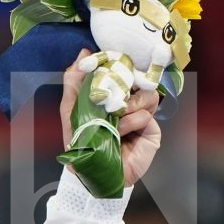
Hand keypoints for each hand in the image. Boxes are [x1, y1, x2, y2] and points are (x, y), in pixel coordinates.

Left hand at [60, 50, 162, 186]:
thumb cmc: (81, 142)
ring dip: (128, 105)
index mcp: (114, 95)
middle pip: (140, 80)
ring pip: (148, 95)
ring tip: (115, 117)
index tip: (108, 65)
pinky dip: (131, 122)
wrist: (92, 170)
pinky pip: (146, 116)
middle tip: (112, 92)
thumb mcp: (71, 109)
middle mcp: (131, 103)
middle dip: (124, 84)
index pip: (123, 71)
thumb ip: (74, 82)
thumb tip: (83, 53)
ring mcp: (143, 115)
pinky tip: (120, 132)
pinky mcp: (152, 131)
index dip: (118, 66)